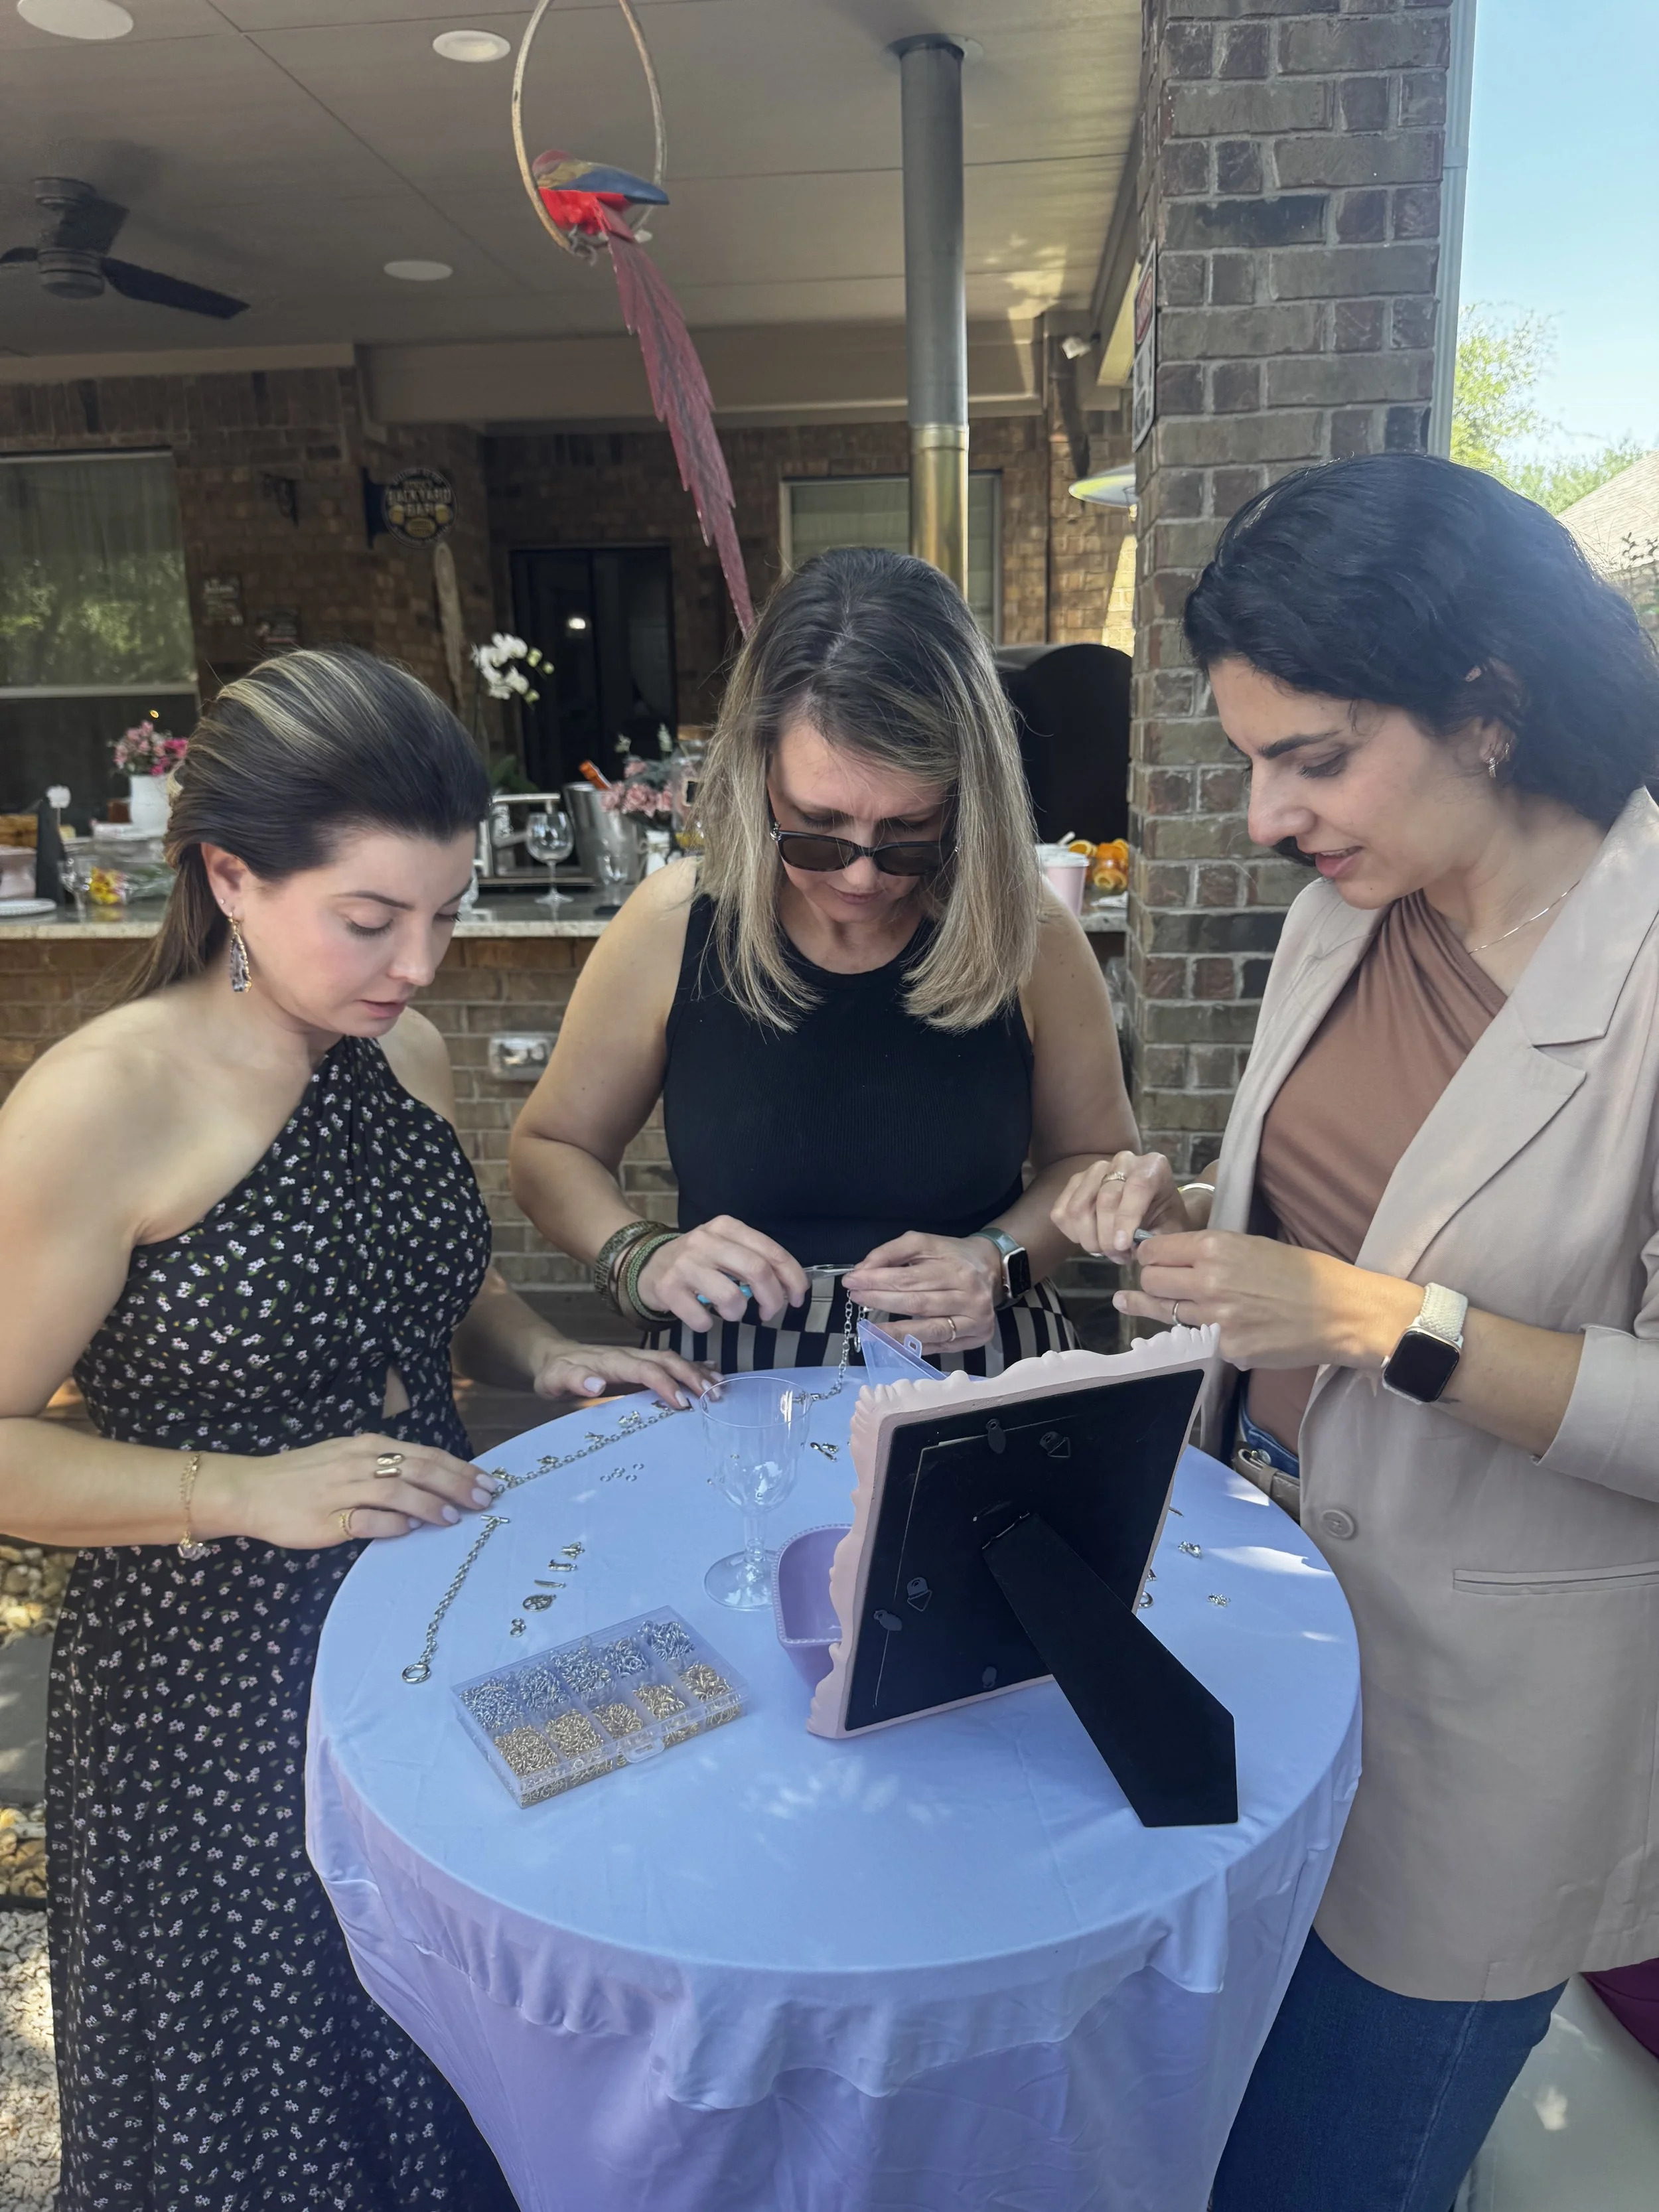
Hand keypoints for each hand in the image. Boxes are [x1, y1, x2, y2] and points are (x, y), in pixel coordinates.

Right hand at [199, 1432, 498, 1549]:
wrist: (252, 1489)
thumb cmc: (303, 1477)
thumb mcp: (347, 1460)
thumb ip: (384, 1468)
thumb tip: (428, 1483)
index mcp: (368, 1447)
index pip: (425, 1454)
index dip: (459, 1467)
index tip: (487, 1481)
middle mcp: (361, 1462)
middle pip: (420, 1469)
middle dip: (457, 1483)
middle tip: (485, 1499)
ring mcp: (344, 1488)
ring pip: (398, 1490)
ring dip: (431, 1503)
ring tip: (456, 1517)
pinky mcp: (328, 1517)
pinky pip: (366, 1519)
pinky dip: (392, 1523)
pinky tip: (411, 1529)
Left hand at [531, 1339, 714, 1410]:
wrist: (555, 1358)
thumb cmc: (555, 1373)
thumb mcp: (554, 1380)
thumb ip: (573, 1380)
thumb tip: (595, 1385)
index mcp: (613, 1362)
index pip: (645, 1369)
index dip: (665, 1383)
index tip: (683, 1403)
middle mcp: (631, 1356)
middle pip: (667, 1361)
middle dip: (692, 1376)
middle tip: (714, 1396)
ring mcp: (639, 1358)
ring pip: (674, 1361)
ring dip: (698, 1373)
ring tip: (720, 1388)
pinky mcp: (642, 1364)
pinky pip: (672, 1364)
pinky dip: (695, 1367)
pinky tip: (713, 1374)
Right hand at [636, 1215, 808, 1332]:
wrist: (648, 1265)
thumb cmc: (698, 1261)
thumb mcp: (726, 1248)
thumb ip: (756, 1260)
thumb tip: (790, 1288)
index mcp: (726, 1227)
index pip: (772, 1252)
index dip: (793, 1278)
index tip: (797, 1299)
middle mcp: (705, 1240)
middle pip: (757, 1271)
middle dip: (773, 1299)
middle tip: (770, 1314)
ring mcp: (684, 1264)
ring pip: (732, 1298)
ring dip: (738, 1314)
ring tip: (730, 1312)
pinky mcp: (668, 1288)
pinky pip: (702, 1319)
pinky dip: (708, 1324)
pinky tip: (703, 1316)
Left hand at [842, 1231, 1000, 1354]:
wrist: (992, 1268)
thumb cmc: (953, 1256)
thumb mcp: (924, 1243)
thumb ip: (892, 1253)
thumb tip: (863, 1270)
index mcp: (956, 1269)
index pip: (909, 1278)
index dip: (876, 1281)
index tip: (852, 1281)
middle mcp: (969, 1296)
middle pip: (917, 1304)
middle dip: (881, 1302)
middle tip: (856, 1298)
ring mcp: (975, 1321)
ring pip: (929, 1330)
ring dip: (895, 1333)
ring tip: (869, 1330)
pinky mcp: (976, 1338)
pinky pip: (940, 1345)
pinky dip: (915, 1346)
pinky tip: (894, 1343)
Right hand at [1050, 1149, 1191, 1257]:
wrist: (1152, 1206)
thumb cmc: (1164, 1217)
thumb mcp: (1172, 1228)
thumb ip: (1158, 1239)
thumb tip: (1135, 1250)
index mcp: (1153, 1166)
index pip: (1136, 1187)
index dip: (1127, 1219)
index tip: (1122, 1247)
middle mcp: (1123, 1161)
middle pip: (1105, 1198)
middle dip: (1108, 1237)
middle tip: (1118, 1257)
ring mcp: (1094, 1170)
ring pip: (1078, 1207)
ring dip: (1089, 1238)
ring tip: (1105, 1251)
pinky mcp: (1074, 1182)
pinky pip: (1061, 1212)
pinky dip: (1073, 1233)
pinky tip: (1090, 1240)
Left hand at [1116, 1230, 1421, 1370]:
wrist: (1342, 1312)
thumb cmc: (1306, 1273)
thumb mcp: (1255, 1245)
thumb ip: (1214, 1252)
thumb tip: (1179, 1257)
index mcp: (1215, 1248)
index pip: (1155, 1250)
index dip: (1147, 1254)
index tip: (1145, 1257)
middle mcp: (1208, 1282)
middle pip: (1150, 1281)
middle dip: (1147, 1281)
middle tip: (1150, 1281)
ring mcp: (1216, 1320)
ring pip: (1165, 1313)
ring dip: (1155, 1307)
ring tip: (1126, 1303)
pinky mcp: (1227, 1350)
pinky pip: (1201, 1340)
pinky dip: (1205, 1335)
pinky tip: (1216, 1327)